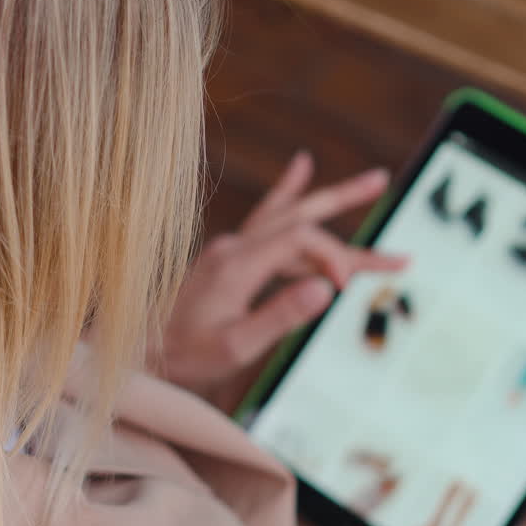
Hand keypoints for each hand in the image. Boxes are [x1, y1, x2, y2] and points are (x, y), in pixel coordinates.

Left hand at [156, 152, 406, 396]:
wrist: (143, 352)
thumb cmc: (186, 356)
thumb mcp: (237, 346)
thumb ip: (281, 316)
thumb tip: (328, 290)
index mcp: (237, 265)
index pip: (301, 239)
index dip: (333, 258)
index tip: (345, 289)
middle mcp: (234, 248)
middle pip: (299, 212)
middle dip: (345, 198)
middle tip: (382, 180)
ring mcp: (230, 249)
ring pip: (289, 217)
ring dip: (330, 205)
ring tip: (373, 184)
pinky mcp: (229, 258)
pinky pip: (265, 220)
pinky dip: (288, 196)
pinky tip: (300, 169)